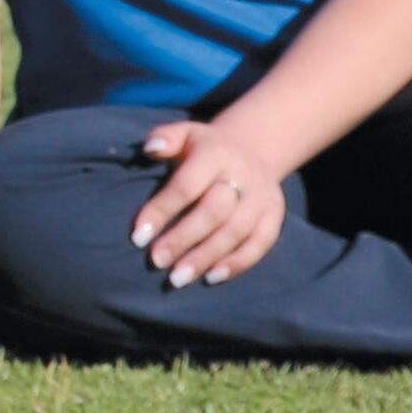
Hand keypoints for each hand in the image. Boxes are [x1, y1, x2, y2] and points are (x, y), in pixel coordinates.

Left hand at [131, 116, 286, 289]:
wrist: (253, 149)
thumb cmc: (203, 148)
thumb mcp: (184, 134)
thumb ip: (164, 138)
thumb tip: (150, 148)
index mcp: (215, 154)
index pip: (186, 186)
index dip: (161, 212)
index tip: (137, 237)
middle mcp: (242, 176)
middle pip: (213, 212)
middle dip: (183, 239)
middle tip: (156, 261)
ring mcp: (262, 197)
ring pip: (236, 232)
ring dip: (206, 257)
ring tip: (178, 278)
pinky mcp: (274, 215)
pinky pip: (260, 244)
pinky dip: (237, 264)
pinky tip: (211, 278)